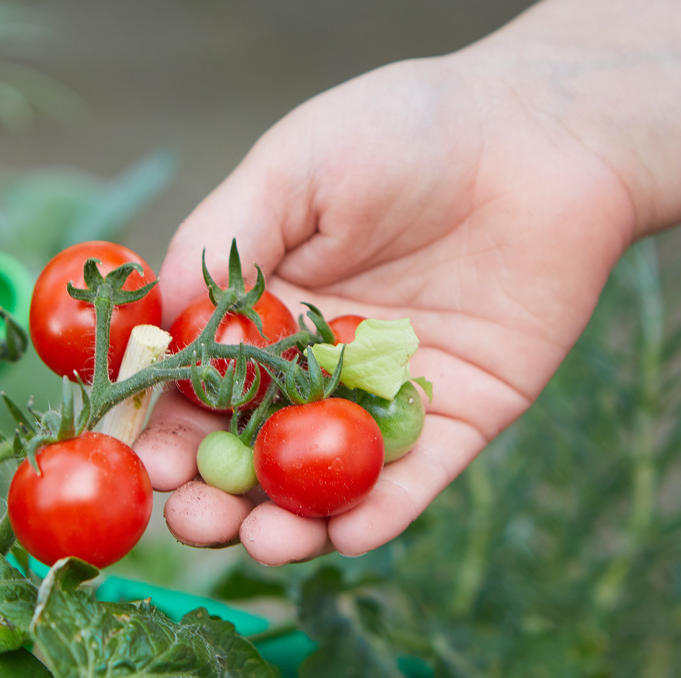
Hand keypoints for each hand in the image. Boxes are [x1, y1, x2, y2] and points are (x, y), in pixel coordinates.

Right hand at [133, 56, 637, 563]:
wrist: (540, 134)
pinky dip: (382, 511)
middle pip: (250, 451)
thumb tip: (155, 323)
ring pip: (327, 481)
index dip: (164, 428)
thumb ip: (222, 243)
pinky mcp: (460, 417)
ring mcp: (385, 400)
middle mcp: (315, 366)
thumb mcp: (293, 169)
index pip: (197, 387)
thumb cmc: (405, 131)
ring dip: (289, 523)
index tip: (140, 461)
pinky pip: (416, 478)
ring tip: (260, 543)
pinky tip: (348, 533)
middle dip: (215, 496)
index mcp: (263, 312)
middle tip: (194, 519)